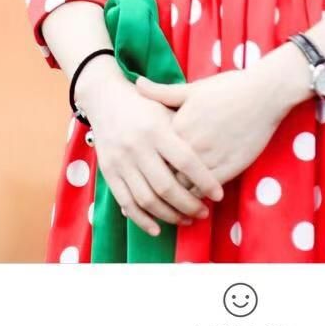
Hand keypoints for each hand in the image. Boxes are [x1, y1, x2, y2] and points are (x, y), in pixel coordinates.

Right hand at [83, 73, 224, 237]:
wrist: (105, 97)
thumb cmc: (145, 104)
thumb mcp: (167, 108)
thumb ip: (185, 131)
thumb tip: (212, 158)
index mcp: (156, 128)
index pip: (186, 161)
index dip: (204, 181)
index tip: (219, 195)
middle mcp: (137, 146)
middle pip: (166, 186)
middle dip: (188, 205)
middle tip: (204, 213)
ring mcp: (121, 161)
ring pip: (147, 199)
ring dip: (169, 216)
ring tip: (186, 220)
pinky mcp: (108, 172)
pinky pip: (126, 202)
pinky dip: (142, 220)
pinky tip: (157, 228)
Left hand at [133, 68, 286, 188]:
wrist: (263, 94)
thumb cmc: (227, 88)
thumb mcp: (192, 89)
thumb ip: (162, 92)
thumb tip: (137, 85)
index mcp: (177, 126)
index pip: (154, 155)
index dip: (149, 164)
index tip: (147, 168)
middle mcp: (190, 145)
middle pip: (165, 174)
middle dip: (161, 185)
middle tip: (158, 192)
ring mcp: (209, 158)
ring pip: (184, 187)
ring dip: (180, 195)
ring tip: (177, 200)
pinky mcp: (228, 168)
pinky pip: (206, 190)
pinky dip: (200, 194)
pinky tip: (199, 195)